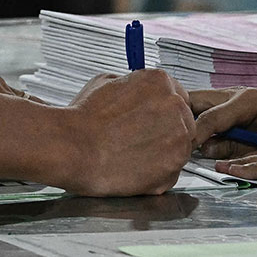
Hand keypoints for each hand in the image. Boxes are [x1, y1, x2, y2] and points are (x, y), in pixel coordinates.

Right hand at [57, 70, 200, 196]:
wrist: (73, 148)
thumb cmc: (84, 118)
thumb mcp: (105, 82)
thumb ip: (131, 85)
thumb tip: (135, 91)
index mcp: (161, 82)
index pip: (177, 96)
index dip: (160, 110)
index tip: (149, 119)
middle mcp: (176, 107)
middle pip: (183, 121)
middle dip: (165, 130)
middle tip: (138, 138)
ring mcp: (178, 139)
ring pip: (179, 148)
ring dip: (162, 152)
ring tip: (132, 154)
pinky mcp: (172, 169)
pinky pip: (171, 172)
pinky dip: (156, 174)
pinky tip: (133, 168)